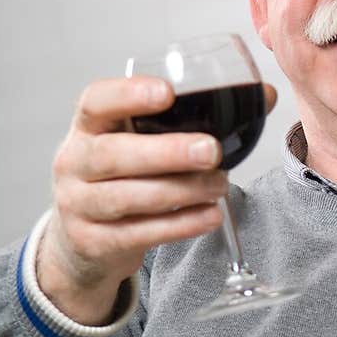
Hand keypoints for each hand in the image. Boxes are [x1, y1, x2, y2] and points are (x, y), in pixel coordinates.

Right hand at [38, 77, 277, 324]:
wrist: (83, 240)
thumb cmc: (124, 178)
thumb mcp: (140, 143)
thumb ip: (190, 119)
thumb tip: (263, 95)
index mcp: (87, 128)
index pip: (96, 102)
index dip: (128, 95)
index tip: (167, 93)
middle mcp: (74, 162)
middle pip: (113, 154)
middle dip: (166, 152)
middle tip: (210, 151)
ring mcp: (79, 205)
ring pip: (128, 197)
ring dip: (181, 191)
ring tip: (219, 185)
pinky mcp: (94, 242)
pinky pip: (139, 234)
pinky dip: (179, 225)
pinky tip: (209, 216)